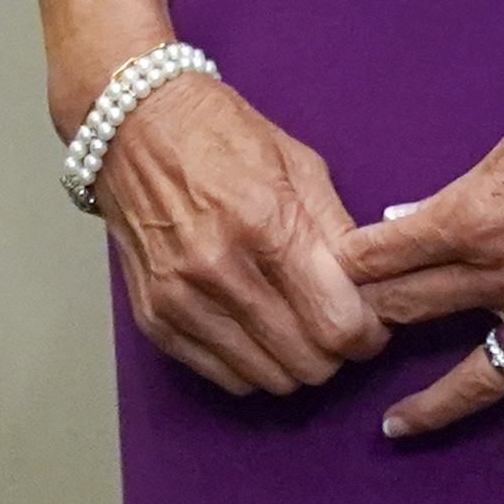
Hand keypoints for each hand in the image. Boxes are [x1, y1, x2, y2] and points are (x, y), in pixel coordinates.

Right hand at [91, 71, 380, 395]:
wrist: (132, 125)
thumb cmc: (221, 135)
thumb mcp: (299, 164)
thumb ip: (338, 233)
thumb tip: (371, 293)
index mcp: (265, 224)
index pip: (338, 324)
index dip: (368, 335)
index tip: (369, 324)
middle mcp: (218, 269)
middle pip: (307, 362)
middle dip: (334, 351)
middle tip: (330, 321)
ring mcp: (180, 298)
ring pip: (268, 378)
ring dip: (292, 361)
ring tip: (292, 325)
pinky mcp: (153, 317)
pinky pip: (225, 377)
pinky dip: (250, 364)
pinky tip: (254, 330)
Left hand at [350, 68, 503, 477]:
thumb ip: (453, 196)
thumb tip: (401, 222)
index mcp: (476, 217)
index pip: (382, 257)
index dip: (342, 271)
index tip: (314, 283)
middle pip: (412, 314)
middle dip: (365, 331)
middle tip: (331, 351)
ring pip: (479, 378)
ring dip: (430, 407)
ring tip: (393, 427)